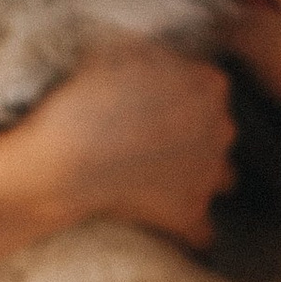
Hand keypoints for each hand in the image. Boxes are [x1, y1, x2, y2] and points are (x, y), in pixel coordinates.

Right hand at [0, 41, 235, 248]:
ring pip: (219, 176)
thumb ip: (155, 52)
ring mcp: (210, 174)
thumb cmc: (82, 101)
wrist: (58, 160)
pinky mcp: (191, 213)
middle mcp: (222, 128)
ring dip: (194, 176)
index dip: (178, 97)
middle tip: (145, 141)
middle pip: (216, 132)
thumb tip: (164, 55)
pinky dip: (186, 226)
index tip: (149, 105)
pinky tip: (160, 217)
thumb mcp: (118, 51)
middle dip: (191, 137)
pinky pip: (204, 230)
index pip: (209, 89)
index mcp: (210, 85)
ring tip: (153, 176)